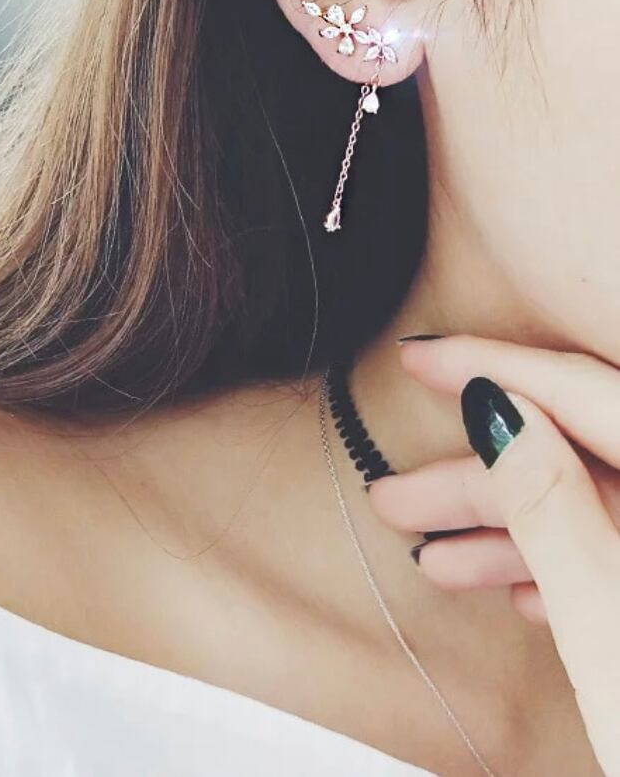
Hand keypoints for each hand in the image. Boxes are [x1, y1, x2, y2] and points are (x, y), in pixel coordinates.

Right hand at [366, 334, 619, 774]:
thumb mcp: (612, 639)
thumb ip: (557, 513)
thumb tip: (498, 410)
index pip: (596, 394)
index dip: (499, 368)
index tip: (425, 359)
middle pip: (588, 459)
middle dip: (482, 479)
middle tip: (399, 493)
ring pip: (599, 515)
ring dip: (510, 535)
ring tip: (429, 554)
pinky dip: (564, 571)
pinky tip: (511, 588)